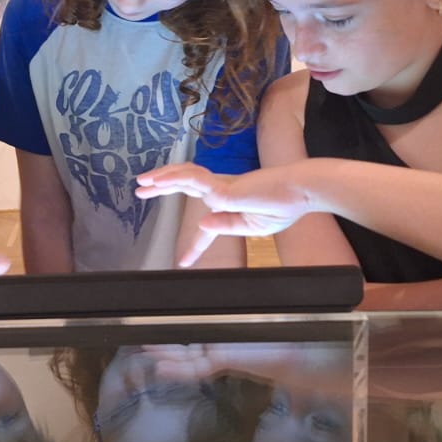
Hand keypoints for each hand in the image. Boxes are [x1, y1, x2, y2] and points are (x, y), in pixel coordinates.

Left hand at [136, 164, 314, 266]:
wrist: (301, 192)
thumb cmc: (285, 206)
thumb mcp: (253, 226)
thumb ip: (226, 225)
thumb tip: (203, 224)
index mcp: (231, 206)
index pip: (207, 227)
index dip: (196, 246)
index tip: (183, 263)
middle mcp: (222, 193)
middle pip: (185, 187)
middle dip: (161, 188)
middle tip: (140, 191)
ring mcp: (222, 188)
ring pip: (184, 178)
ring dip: (161, 179)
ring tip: (141, 182)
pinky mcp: (224, 186)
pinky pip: (193, 180)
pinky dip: (175, 178)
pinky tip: (160, 181)